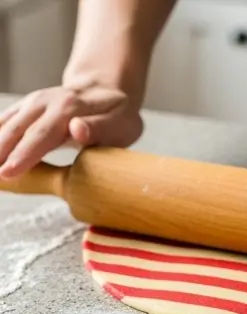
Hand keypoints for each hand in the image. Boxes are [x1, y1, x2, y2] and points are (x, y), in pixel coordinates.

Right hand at [0, 85, 142, 179]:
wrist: (106, 91)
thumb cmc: (117, 117)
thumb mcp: (118, 124)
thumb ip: (97, 128)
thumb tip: (76, 129)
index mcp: (67, 108)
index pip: (41, 135)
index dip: (23, 155)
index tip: (9, 172)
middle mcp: (45, 102)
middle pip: (18, 129)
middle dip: (1, 152)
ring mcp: (33, 102)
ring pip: (7, 123)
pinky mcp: (27, 107)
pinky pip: (6, 120)